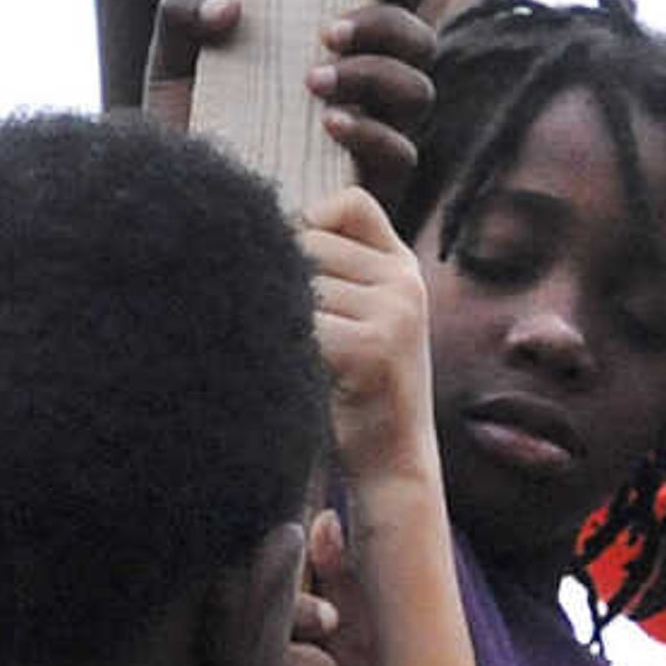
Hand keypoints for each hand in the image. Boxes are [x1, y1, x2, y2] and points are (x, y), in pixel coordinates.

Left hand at [142, 0, 435, 203]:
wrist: (185, 203)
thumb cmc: (189, 123)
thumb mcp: (173, 61)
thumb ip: (182, 13)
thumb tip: (227, 6)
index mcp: (342, 45)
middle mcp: (370, 86)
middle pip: (420, 40)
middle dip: (384, 26)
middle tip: (328, 32)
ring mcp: (378, 134)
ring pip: (418, 91)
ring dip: (375, 74)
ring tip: (314, 80)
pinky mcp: (374, 185)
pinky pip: (402, 153)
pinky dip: (372, 132)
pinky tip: (330, 123)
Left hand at [306, 188, 441, 499]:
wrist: (392, 460)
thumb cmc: (359, 388)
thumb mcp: (364, 317)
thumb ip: (338, 274)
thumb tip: (261, 228)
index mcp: (403, 268)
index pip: (352, 205)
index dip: (313, 219)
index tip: (293, 261)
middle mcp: (405, 282)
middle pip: (312, 243)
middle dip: (282, 277)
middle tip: (279, 322)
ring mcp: (394, 313)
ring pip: (301, 283)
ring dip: (280, 314)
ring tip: (286, 348)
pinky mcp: (374, 347)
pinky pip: (304, 323)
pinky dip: (285, 344)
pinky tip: (292, 367)